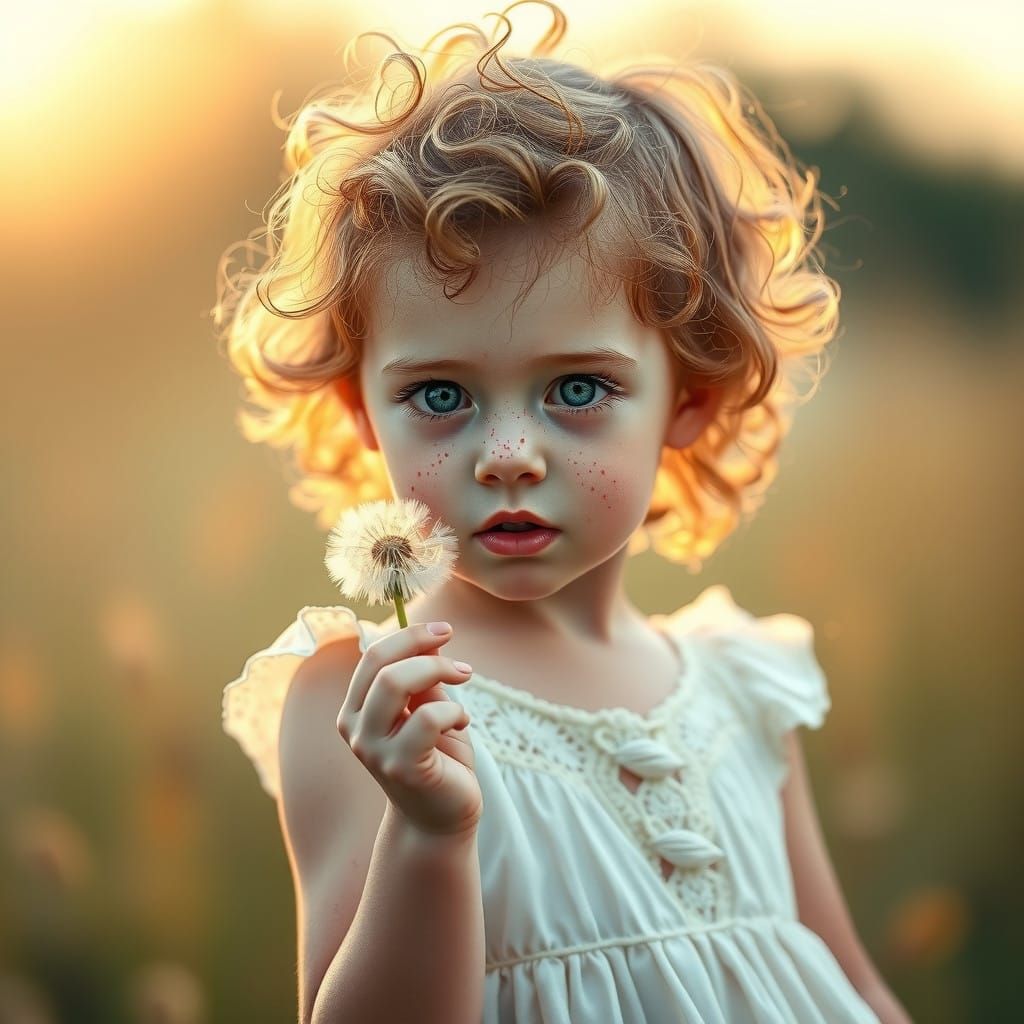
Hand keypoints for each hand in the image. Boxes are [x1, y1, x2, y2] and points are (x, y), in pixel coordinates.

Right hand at [337, 622, 481, 838]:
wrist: (442, 818)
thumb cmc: (438, 758)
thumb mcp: (429, 707)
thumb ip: (424, 677)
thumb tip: (434, 636)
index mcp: (356, 708)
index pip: (372, 655)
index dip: (409, 634)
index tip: (444, 631)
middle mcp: (355, 727)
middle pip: (380, 664)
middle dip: (422, 646)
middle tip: (459, 656)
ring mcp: (373, 748)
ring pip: (395, 683)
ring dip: (438, 671)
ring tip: (464, 681)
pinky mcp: (400, 766)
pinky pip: (427, 718)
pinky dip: (453, 711)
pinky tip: (462, 722)